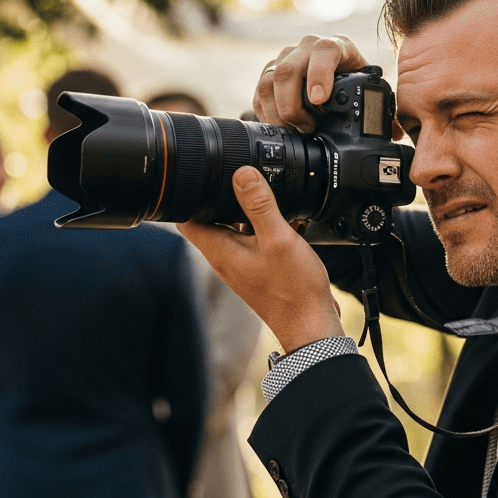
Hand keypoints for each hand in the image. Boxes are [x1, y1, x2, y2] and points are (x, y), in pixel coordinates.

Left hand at [179, 167, 344, 354]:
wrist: (311, 324)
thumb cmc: (293, 290)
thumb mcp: (278, 239)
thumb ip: (260, 205)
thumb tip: (242, 174)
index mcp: (220, 250)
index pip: (185, 218)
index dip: (188, 194)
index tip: (200, 174)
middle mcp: (225, 258)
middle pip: (210, 219)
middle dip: (222, 196)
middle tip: (238, 176)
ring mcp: (241, 264)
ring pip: (235, 227)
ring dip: (247, 210)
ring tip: (267, 194)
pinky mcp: (259, 268)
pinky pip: (255, 239)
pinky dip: (265, 225)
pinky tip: (287, 219)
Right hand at [254, 34, 369, 132]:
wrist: (335, 76)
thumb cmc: (354, 84)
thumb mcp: (368, 89)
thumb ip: (378, 106)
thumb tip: (394, 132)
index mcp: (336, 47)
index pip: (324, 50)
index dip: (319, 74)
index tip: (319, 100)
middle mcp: (307, 48)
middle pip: (288, 69)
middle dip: (292, 105)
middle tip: (306, 127)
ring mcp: (285, 58)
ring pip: (269, 81)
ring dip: (279, 112)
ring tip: (296, 130)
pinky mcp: (269, 73)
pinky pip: (259, 93)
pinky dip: (267, 114)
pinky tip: (282, 127)